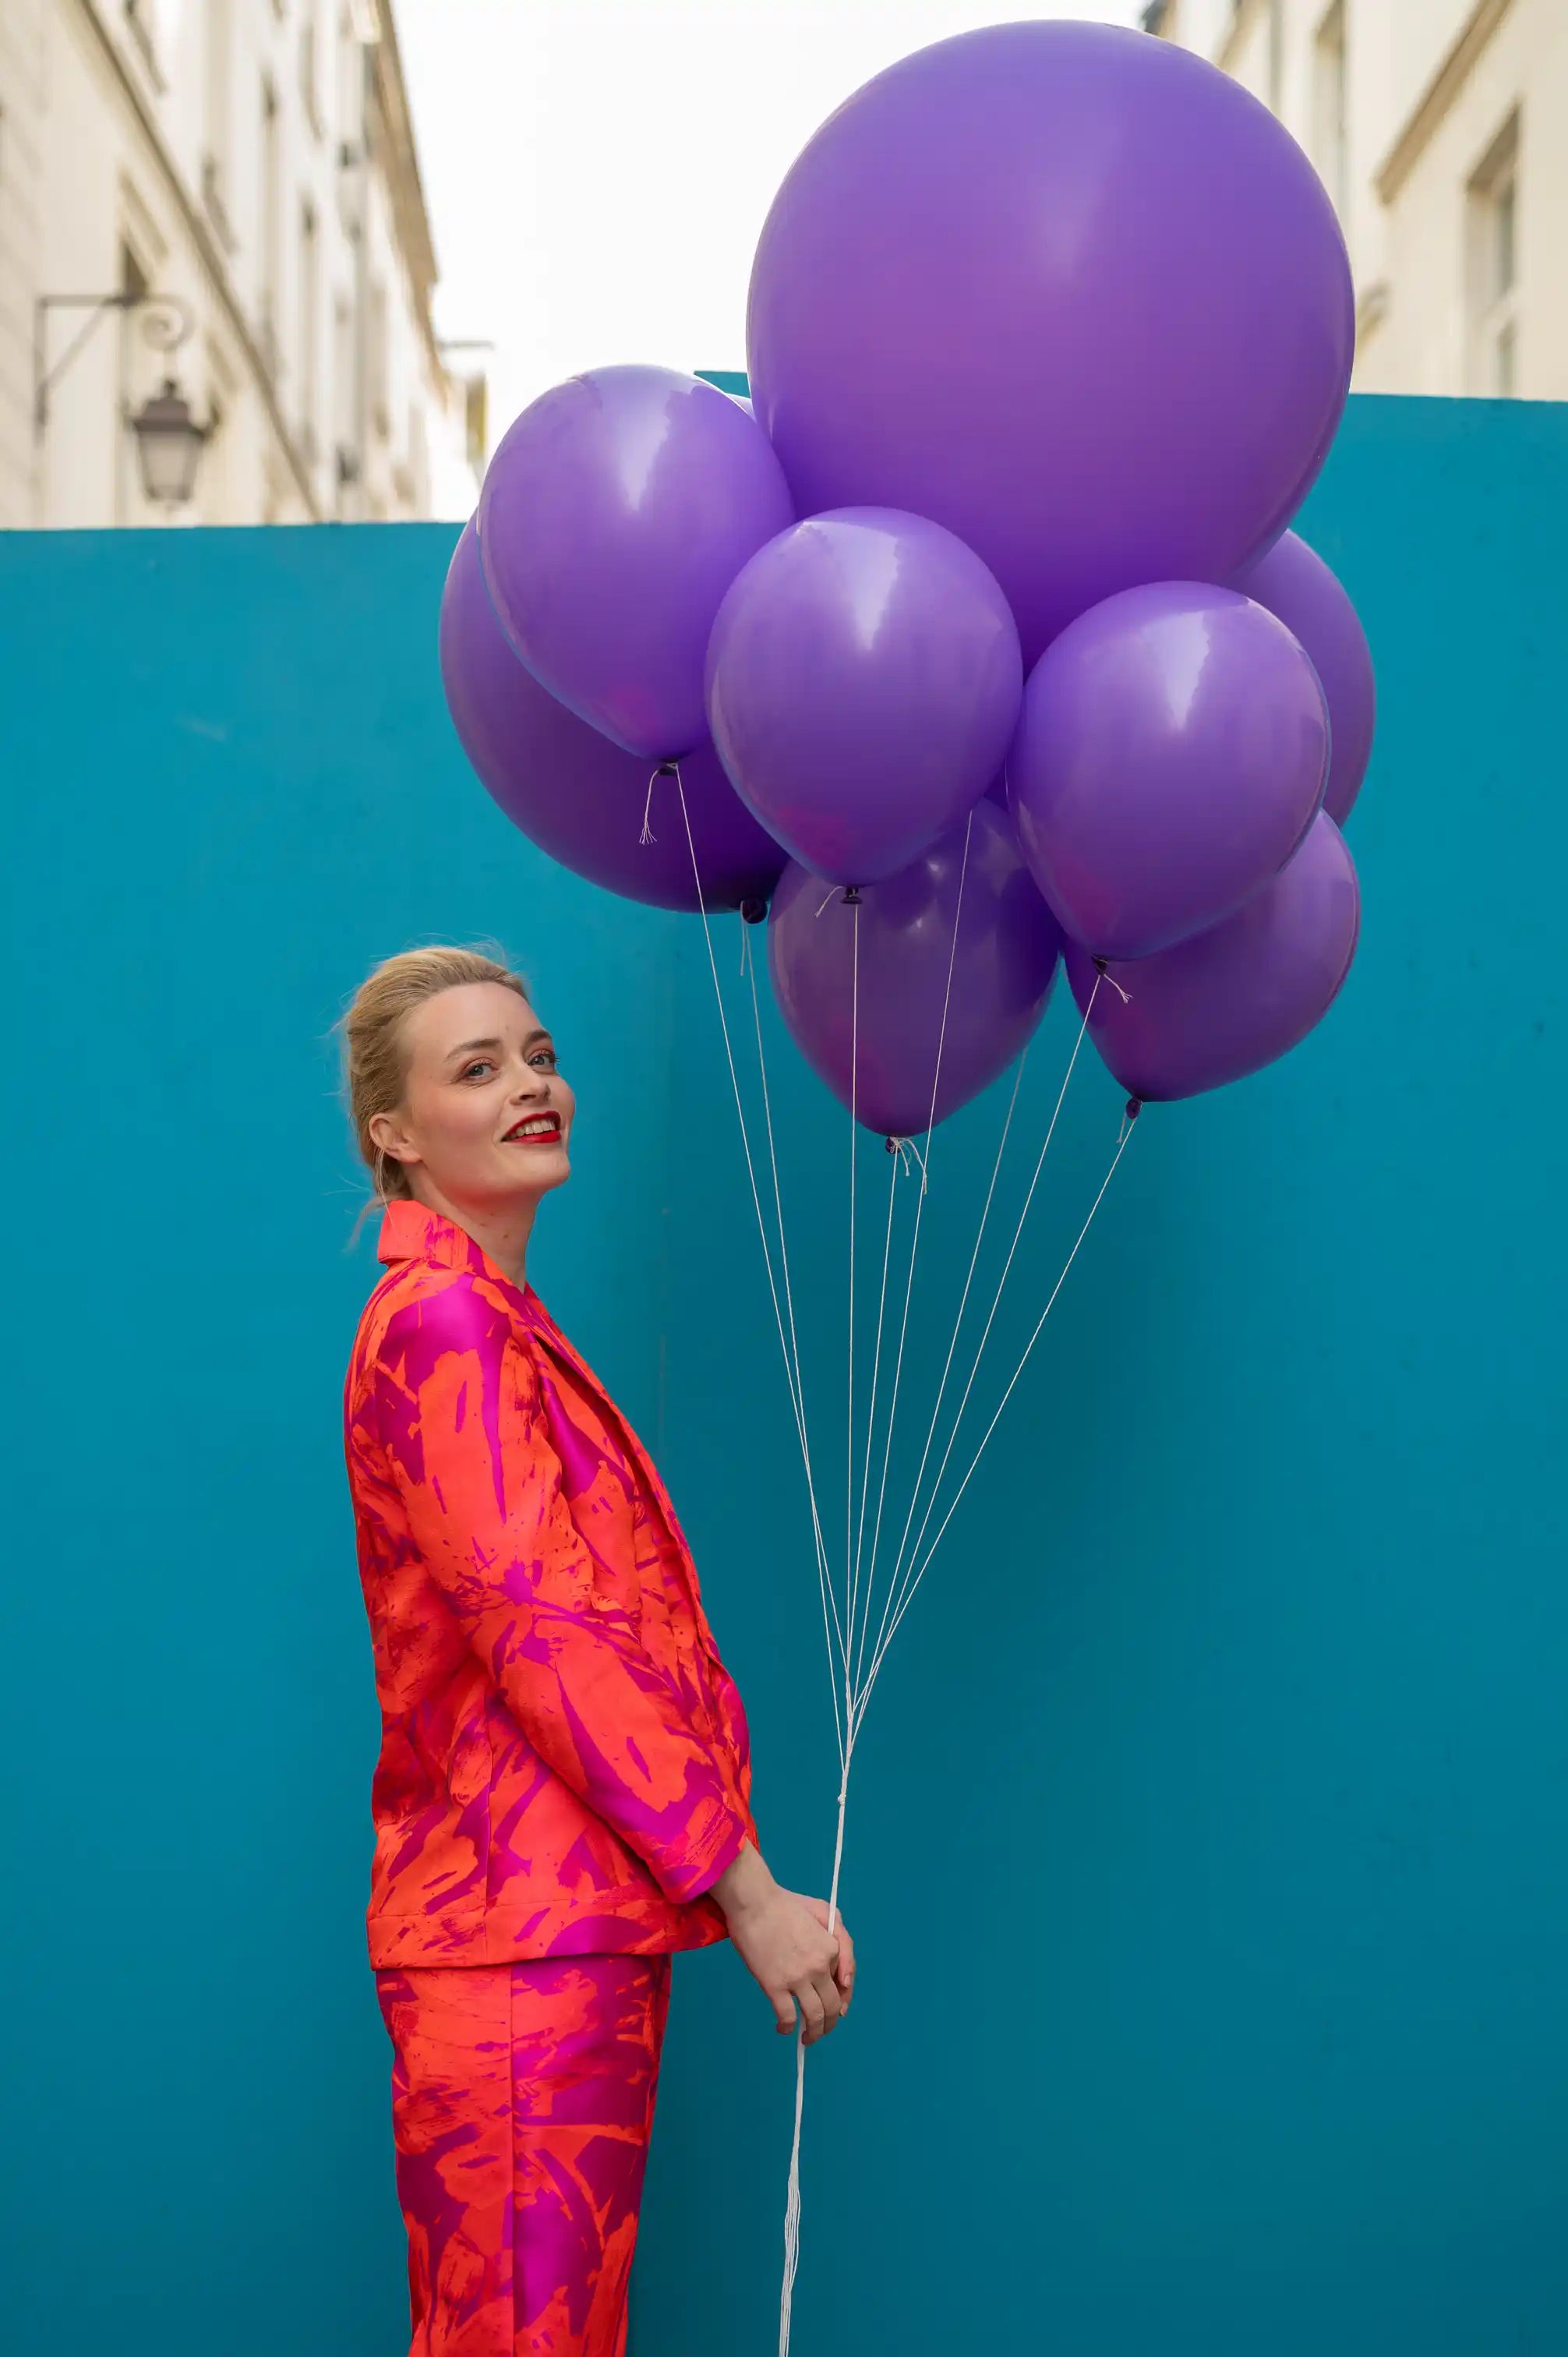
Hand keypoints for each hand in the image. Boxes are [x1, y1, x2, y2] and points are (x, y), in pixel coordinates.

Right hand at [711, 1844, 856, 2044]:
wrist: (754, 1903)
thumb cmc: (786, 1904)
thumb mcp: (823, 1911)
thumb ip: (839, 1940)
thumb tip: (841, 1979)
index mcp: (832, 1948)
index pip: (845, 1983)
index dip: (842, 2000)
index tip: (836, 2010)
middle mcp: (820, 1967)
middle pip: (833, 2006)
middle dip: (830, 2024)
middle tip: (822, 2031)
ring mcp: (798, 1978)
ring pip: (814, 2016)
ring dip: (814, 2033)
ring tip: (807, 2038)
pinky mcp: (775, 1986)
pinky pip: (788, 2016)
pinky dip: (788, 2028)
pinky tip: (783, 2028)